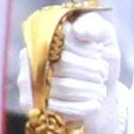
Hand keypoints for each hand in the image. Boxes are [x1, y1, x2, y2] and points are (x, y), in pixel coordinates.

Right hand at [36, 4, 126, 133]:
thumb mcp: (104, 37)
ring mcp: (28, 85)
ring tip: (100, 88)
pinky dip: (84, 105)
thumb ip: (94, 25)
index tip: (99, 52)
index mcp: (43, 36)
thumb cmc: (100, 61)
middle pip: (61, 64)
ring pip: (61, 87)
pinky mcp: (35, 108)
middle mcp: (29, 59)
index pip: (60, 40)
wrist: (105, 95)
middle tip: (103, 73)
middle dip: (90, 70)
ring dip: (90, 88)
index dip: (84, 49)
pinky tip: (95, 103)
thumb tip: (79, 31)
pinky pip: (58, 108)